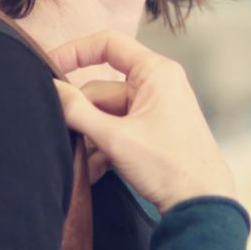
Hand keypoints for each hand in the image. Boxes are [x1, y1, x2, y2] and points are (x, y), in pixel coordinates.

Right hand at [49, 30, 237, 212]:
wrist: (202, 205)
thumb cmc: (170, 167)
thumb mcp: (116, 138)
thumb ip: (78, 111)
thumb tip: (51, 89)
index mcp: (155, 73)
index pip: (108, 43)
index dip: (75, 51)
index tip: (48, 68)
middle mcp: (157, 85)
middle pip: (101, 87)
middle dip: (81, 114)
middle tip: (65, 135)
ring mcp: (155, 109)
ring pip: (106, 113)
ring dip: (90, 137)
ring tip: (81, 163)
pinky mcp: (152, 132)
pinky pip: (118, 130)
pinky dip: (103, 147)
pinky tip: (93, 171)